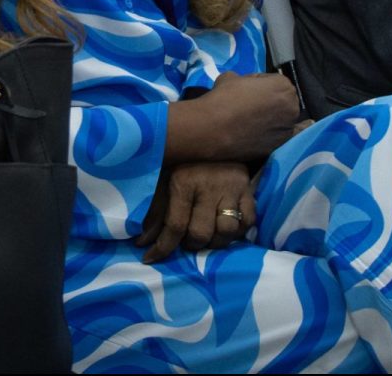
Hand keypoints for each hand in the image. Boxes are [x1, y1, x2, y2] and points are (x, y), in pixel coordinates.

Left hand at [136, 161, 255, 263]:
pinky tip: (225, 227)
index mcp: (184, 182)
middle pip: (202, 233)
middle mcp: (209, 186)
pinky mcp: (249, 189)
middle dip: (191, 244)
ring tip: (207, 235)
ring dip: (215, 241)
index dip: (162, 247)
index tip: (150, 258)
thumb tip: (142, 242)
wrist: (213, 134)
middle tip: (187, 240)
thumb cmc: (183, 161)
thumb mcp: (163, 181)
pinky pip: (249, 220)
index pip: (175, 225)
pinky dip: (238, 230)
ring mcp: (232, 188)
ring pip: (228, 230)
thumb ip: (154, 212)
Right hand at [171, 72, 304, 162]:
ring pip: (280, 120)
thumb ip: (244, 79)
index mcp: (284, 86)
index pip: (274, 81)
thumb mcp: (230, 77)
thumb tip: (244, 87)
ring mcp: (287, 130)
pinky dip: (265, 134)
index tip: (246, 89)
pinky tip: (249, 133)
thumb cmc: (224, 98)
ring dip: (269, 118)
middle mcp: (292, 108)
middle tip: (249, 105)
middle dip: (268, 101)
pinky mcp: (278, 147)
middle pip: (282, 101)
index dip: (258, 83)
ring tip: (248, 121)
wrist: (213, 129)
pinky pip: (274, 136)